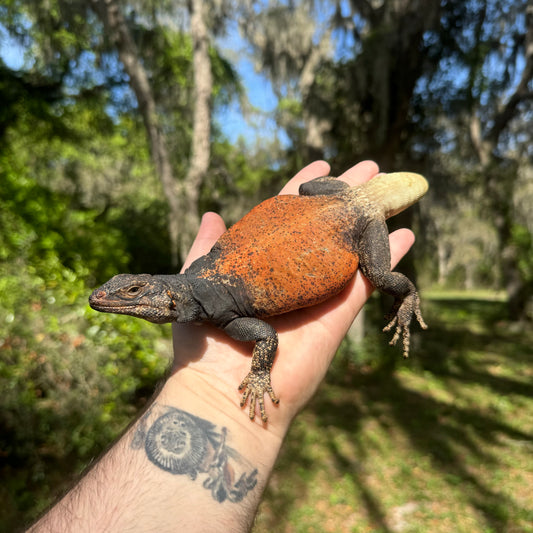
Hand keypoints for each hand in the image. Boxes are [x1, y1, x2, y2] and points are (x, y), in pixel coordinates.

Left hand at [169, 160, 414, 435]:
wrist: (222, 386)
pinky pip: (369, 280)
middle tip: (369, 168)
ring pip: (353, 246)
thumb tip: (212, 213)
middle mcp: (296, 268)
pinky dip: (390, 258)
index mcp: (265, 259)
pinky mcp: (338, 312)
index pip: (291, 212)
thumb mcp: (199, 278)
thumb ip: (208, 246)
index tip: (323, 164)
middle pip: (328, 223)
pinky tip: (406, 235)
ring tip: (391, 194)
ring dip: (373, 219)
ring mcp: (319, 288)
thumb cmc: (203, 336)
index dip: (306, 186)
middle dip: (348, 195)